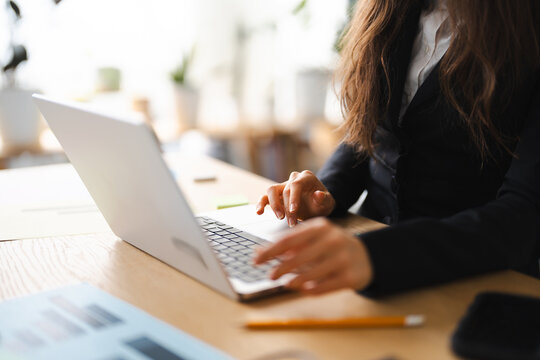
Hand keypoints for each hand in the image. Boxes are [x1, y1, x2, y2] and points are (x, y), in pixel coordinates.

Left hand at [254, 217, 372, 294]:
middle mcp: (332, 240)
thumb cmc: (331, 246)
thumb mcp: (313, 238)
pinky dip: (311, 289)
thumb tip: (258, 253)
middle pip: (299, 257)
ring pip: (311, 274)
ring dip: (295, 280)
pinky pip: (324, 287)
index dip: (270, 251)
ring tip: (285, 283)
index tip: (256, 261)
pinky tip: (304, 289)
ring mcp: (342, 259)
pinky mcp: (349, 277)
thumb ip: (288, 244)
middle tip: (270, 276)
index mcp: (320, 227)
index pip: (288, 240)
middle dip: (281, 268)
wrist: (365, 256)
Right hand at [256, 170, 335, 226]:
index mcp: (306, 177)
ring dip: (273, 205)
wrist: (317, 207)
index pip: (296, 184)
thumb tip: (318, 194)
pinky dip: (261, 204)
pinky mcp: (276, 195)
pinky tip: (259, 212)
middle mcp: (293, 179)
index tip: (294, 211)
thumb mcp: (327, 203)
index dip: (293, 197)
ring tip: (279, 217)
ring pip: (271, 190)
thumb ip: (323, 199)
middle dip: (287, 208)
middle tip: (291, 222)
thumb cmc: (322, 204)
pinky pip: (265, 198)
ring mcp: (283, 186)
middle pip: (284, 190)